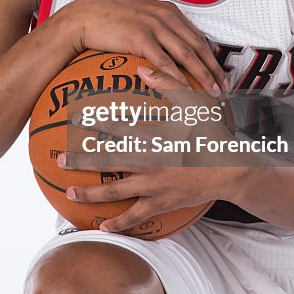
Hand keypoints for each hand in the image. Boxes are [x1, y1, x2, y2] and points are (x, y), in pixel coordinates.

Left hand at [57, 64, 241, 232]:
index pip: (118, 127)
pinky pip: (136, 216)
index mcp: (154, 136)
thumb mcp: (194, 102)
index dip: (95, 121)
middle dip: (82, 160)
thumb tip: (142, 66)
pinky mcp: (161, 203)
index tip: (76, 117)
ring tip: (70, 192)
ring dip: (91, 193)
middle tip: (61, 160)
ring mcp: (154, 186)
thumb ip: (167, 83)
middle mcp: (149, 162)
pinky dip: (118, 222)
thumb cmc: (213, 132)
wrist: (233, 169)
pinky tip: (102, 226)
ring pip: (116, 191)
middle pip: (108, 161)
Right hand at [58, 0, 228, 91]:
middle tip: (223, 89)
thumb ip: (159, 30)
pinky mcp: (140, 37)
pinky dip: (177, 77)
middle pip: (198, 46)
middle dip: (213, 70)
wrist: (84, 18)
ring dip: (201, 75)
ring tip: (210, 93)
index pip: (198, 37)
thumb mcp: (141, 19)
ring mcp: (154, 26)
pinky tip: (185, 89)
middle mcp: (165, 16)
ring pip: (186, 54)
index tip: (221, 75)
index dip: (212, 58)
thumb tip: (172, 52)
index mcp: (168, 11)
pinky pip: (164, 61)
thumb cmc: (109, 21)